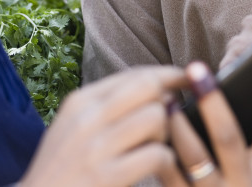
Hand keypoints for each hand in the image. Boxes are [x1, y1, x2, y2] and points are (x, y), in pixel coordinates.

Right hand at [21, 66, 185, 186]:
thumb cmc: (64, 170)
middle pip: (149, 87)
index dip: (168, 75)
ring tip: (156, 150)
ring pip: (157, 117)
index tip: (187, 80)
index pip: (135, 74)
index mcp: (80, 102)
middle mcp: (87, 118)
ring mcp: (96, 148)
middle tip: (166, 124)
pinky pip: (158, 154)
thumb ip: (108, 107)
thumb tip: (159, 89)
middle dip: (167, 102)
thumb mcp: (74, 129)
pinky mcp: (107, 177)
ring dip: (166, 135)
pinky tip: (157, 170)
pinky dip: (165, 162)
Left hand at [160, 58, 251, 186]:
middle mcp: (247, 183)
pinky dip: (160, 148)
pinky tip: (152, 125)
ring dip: (179, 124)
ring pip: (194, 157)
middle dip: (213, 101)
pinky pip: (169, 174)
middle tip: (197, 67)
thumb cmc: (245, 177)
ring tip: (167, 97)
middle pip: (229, 138)